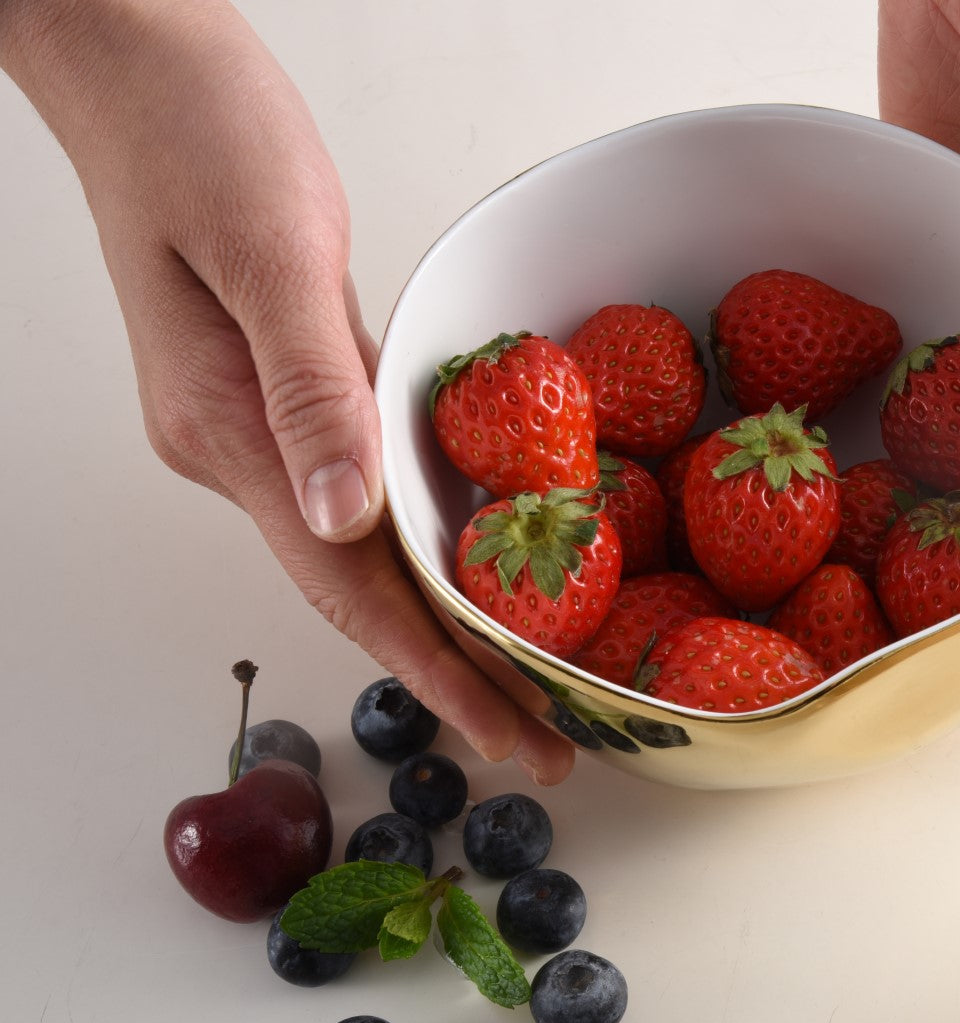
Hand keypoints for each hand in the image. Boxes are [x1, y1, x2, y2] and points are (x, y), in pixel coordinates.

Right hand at [0, 0, 572, 782]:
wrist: (136, 63)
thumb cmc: (199, 132)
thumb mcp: (269, 252)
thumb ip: (311, 388)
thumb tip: (345, 517)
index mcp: (228, 432)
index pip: (347, 587)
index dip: (433, 670)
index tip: (508, 735)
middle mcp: (240, 448)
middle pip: (362, 589)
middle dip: (454, 671)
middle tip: (545, 740)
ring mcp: (257, 422)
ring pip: (366, 548)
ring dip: (444, 618)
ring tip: (529, 680)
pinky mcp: (283, 384)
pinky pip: (364, 484)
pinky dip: (426, 539)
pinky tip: (480, 560)